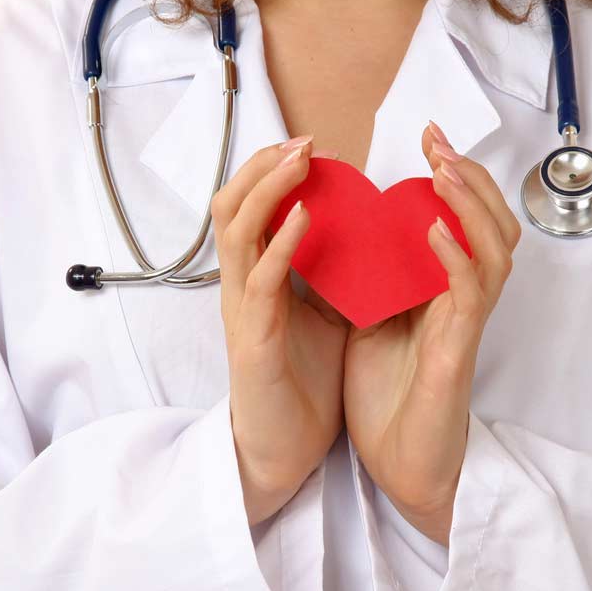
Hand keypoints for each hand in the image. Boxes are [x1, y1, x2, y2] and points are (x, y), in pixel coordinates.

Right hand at [213, 137, 349, 525]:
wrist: (283, 449)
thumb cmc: (301, 384)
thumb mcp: (320, 318)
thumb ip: (328, 278)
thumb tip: (360, 240)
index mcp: (258, 281)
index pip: (250, 210)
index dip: (272, 172)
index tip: (311, 147)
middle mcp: (242, 288)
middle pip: (231, 206)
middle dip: (264, 166)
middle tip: (304, 141)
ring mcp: (242, 312)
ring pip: (236, 232)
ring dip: (267, 188)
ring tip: (299, 160)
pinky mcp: (254, 341)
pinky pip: (261, 282)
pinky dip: (281, 244)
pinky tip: (304, 217)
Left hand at [343, 122, 520, 544]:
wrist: (398, 463)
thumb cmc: (387, 396)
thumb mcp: (371, 319)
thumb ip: (375, 278)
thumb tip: (352, 233)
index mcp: (442, 290)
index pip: (465, 220)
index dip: (454, 176)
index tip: (427, 137)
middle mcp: (463, 301)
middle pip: (494, 224)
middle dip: (469, 175)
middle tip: (437, 140)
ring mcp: (465, 324)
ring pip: (494, 250)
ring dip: (470, 204)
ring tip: (444, 169)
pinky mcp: (458, 351)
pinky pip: (470, 295)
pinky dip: (456, 256)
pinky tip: (435, 229)